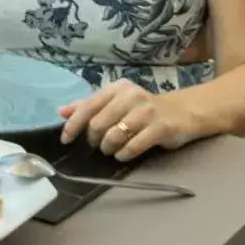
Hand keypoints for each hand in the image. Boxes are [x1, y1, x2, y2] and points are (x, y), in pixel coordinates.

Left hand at [59, 81, 202, 160]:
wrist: (183, 112)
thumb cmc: (143, 109)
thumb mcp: (116, 102)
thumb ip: (89, 106)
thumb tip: (62, 111)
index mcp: (117, 88)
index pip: (88, 106)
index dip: (73, 125)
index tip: (66, 140)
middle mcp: (131, 96)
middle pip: (98, 123)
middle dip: (93, 139)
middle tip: (98, 145)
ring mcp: (147, 111)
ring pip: (115, 135)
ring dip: (108, 147)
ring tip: (111, 150)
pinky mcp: (161, 127)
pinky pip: (134, 145)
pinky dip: (124, 154)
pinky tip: (122, 155)